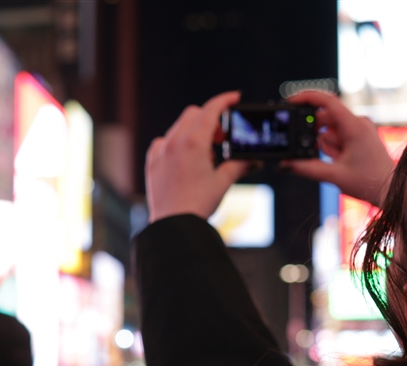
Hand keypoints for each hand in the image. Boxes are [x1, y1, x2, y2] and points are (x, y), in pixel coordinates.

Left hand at [145, 91, 249, 222]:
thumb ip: (239, 166)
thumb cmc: (198, 205)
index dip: (225, 101)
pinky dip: (177, 143)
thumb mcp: (223, 183)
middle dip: (211, 120)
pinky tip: (186, 159)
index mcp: (193, 142)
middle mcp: (174, 142)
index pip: (211, 110)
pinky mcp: (153, 162)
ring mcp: (161, 151)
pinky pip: (164, 142)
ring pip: (179, 128)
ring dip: (195, 132)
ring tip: (207, 154)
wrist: (174, 226)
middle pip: (194, 114)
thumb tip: (253, 161)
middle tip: (223, 138)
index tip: (234, 98)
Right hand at [281, 90, 393, 206]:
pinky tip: (340, 161)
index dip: (306, 98)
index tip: (290, 102)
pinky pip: (338, 136)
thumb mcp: (334, 176)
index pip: (327, 101)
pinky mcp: (359, 136)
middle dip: (317, 137)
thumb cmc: (369, 182)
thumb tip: (286, 163)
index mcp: (355, 126)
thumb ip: (307, 168)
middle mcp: (358, 122)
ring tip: (338, 162)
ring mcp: (359, 128)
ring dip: (326, 146)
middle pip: (324, 118)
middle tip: (325, 155)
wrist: (390, 190)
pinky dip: (333, 148)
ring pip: (330, 129)